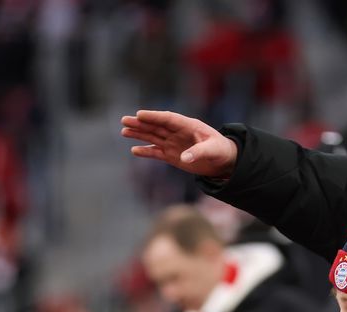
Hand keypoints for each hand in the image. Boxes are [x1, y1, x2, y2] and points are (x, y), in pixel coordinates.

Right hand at [121, 110, 238, 178]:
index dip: (154, 116)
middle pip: (156, 126)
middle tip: (124, 120)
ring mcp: (173, 143)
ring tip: (124, 131)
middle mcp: (178, 133)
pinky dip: (146, 152)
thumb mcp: (212, 150)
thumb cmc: (220, 150)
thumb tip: (184, 158)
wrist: (223, 161)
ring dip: (139, 134)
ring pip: (153, 137)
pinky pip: (156, 152)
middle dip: (141, 123)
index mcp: (188, 125)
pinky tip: (134, 150)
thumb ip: (198, 152)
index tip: (140, 114)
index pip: (168, 119)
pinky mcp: (172, 155)